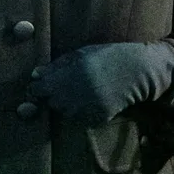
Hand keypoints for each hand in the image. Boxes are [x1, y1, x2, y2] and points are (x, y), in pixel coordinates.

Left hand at [27, 40, 173, 126]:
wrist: (138, 71)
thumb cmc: (109, 56)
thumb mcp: (82, 53)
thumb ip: (58, 65)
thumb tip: (34, 74)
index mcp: (72, 72)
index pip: (40, 89)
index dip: (37, 88)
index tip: (39, 85)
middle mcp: (79, 92)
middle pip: (51, 102)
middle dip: (53, 96)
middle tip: (64, 87)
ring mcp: (89, 107)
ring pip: (64, 112)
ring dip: (65, 105)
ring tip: (79, 93)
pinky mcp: (98, 117)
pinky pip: (79, 119)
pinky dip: (80, 113)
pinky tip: (90, 100)